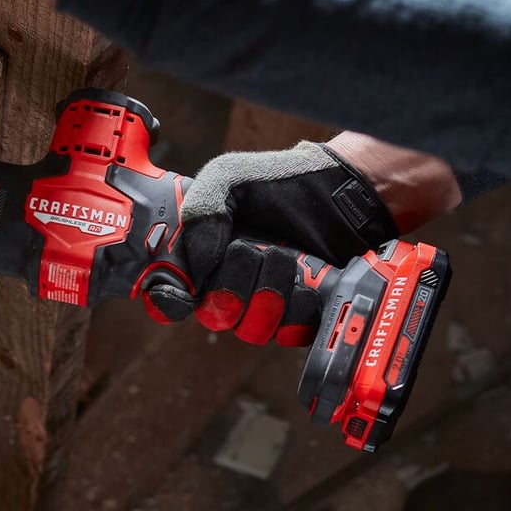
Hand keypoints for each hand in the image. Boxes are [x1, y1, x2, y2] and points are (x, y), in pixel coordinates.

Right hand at [143, 140, 400, 345]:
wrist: (341, 191)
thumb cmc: (283, 181)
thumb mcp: (229, 177)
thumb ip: (200, 213)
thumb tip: (193, 269)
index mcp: (203, 256)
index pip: (169, 297)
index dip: (168, 301)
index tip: (182, 293)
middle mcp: (229, 284)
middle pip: (213, 317)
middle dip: (231, 289)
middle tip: (250, 252)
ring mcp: (265, 302)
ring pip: (251, 329)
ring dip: (267, 295)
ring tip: (285, 258)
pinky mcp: (300, 314)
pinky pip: (289, 333)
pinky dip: (298, 307)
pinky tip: (306, 277)